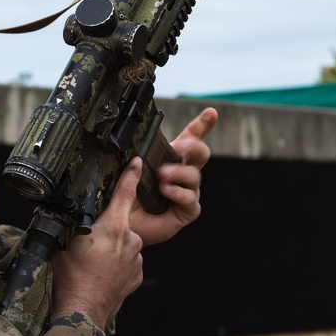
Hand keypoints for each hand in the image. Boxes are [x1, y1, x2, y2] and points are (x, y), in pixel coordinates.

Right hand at [51, 160, 144, 328]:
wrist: (82, 311)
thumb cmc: (70, 277)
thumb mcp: (65, 242)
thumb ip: (73, 225)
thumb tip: (69, 215)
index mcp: (114, 227)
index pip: (125, 193)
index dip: (130, 174)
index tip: (137, 161)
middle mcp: (131, 240)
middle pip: (119, 225)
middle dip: (106, 231)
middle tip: (88, 246)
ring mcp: (137, 259)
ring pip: (123, 245)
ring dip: (111, 250)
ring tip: (92, 264)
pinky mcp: (137, 276)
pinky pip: (127, 263)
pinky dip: (116, 265)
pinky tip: (101, 274)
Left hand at [129, 107, 216, 245]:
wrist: (124, 222)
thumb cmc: (128, 196)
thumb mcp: (132, 170)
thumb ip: (137, 157)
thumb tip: (138, 146)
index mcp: (172, 159)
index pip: (190, 139)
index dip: (202, 125)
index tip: (211, 113)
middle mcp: (183, 174)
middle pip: (200, 153)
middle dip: (193, 146)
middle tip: (178, 148)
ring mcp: (188, 192)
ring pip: (194, 176)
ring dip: (178, 173)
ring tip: (161, 176)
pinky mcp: (187, 210)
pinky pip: (190, 198)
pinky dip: (178, 192)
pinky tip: (166, 190)